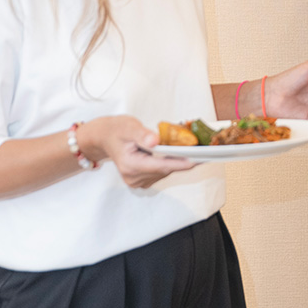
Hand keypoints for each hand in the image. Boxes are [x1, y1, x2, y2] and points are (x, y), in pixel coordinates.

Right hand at [77, 115, 198, 188]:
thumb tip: (155, 141)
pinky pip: (162, 171)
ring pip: (166, 171)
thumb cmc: (117, 130)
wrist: (105, 138)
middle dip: (183, 158)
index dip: (180, 163)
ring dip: (178, 160)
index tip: (197, 160)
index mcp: (130, 165)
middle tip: (202, 147)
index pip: (160, 166)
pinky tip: (178, 152)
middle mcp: (134, 177)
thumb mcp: (128, 126)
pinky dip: (171, 162)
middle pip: (166, 169)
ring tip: (191, 147)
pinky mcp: (142, 180)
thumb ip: (142, 134)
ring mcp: (137, 181)